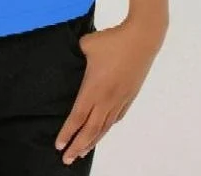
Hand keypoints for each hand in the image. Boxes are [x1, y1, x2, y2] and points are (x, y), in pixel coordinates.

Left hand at [55, 18, 164, 164]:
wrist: (141, 39)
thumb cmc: (112, 40)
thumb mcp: (86, 44)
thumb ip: (78, 53)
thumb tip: (76, 54)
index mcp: (93, 89)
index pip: (77, 117)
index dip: (67, 133)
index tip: (59, 145)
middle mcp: (106, 99)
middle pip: (90, 130)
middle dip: (77, 146)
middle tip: (66, 160)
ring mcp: (119, 100)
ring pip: (104, 127)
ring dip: (92, 142)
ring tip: (82, 153)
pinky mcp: (130, 96)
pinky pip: (116, 118)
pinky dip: (107, 128)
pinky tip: (103, 132)